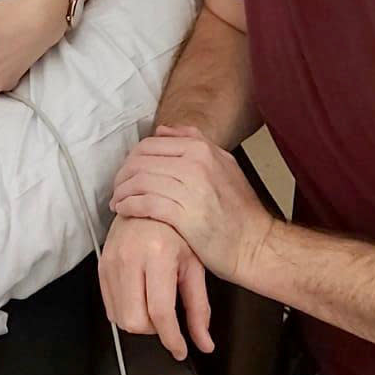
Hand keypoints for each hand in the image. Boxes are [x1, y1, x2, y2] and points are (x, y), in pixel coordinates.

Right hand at [98, 213, 212, 361]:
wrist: (149, 203)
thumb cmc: (178, 232)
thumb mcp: (195, 267)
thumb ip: (199, 309)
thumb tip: (205, 345)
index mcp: (158, 254)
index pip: (160, 312)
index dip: (172, 339)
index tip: (181, 350)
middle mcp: (130, 258)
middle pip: (134, 321)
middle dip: (153, 330)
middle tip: (166, 320)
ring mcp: (111, 261)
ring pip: (119, 318)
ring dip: (139, 322)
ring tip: (153, 305)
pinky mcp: (101, 265)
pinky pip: (109, 306)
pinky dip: (125, 312)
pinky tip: (140, 299)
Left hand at [110, 125, 273, 283]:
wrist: (256, 244)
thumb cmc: (240, 211)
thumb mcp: (225, 165)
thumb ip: (194, 143)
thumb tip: (163, 131)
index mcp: (202, 149)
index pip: (150, 144)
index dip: (131, 159)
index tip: (126, 173)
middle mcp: (196, 164)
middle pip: (140, 161)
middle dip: (122, 176)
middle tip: (118, 189)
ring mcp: (191, 189)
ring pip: (140, 181)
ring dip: (122, 192)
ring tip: (118, 202)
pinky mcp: (185, 215)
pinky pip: (145, 204)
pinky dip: (129, 206)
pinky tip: (125, 212)